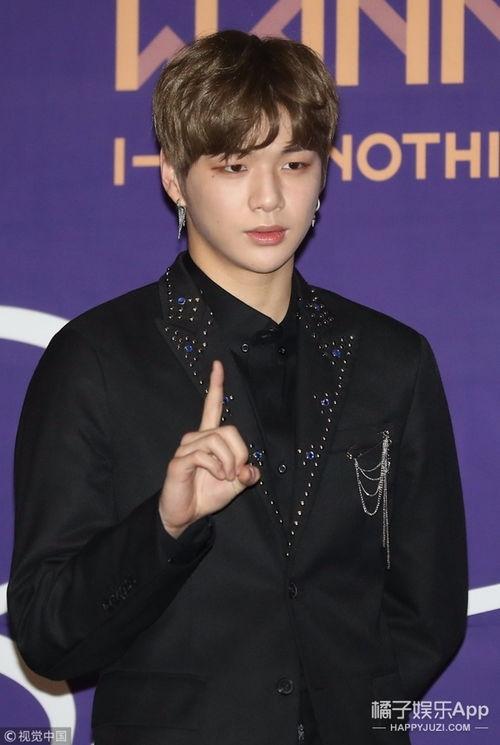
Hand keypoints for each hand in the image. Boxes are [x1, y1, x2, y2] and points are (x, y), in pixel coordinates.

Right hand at [158, 359, 260, 537]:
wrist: (185, 514)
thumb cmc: (207, 494)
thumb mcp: (235, 485)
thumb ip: (247, 474)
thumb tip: (252, 470)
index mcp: (209, 438)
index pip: (212, 406)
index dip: (216, 385)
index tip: (218, 364)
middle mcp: (196, 438)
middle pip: (227, 429)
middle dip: (240, 452)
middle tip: (237, 471)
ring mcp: (186, 448)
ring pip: (216, 440)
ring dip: (229, 462)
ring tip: (225, 477)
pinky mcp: (179, 461)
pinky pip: (203, 455)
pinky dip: (217, 467)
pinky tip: (217, 477)